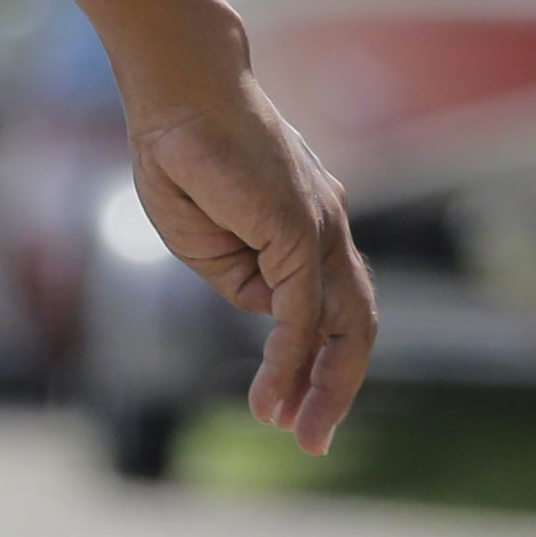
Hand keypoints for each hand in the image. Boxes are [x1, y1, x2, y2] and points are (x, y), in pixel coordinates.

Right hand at [122, 69, 374, 454]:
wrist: (179, 95)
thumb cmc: (182, 158)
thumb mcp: (206, 243)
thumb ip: (242, 279)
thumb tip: (268, 310)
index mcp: (306, 230)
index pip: (331, 311)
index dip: (317, 366)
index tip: (286, 413)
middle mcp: (326, 229)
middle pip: (356, 324)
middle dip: (336, 389)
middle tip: (311, 441)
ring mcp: (320, 227)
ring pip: (344, 324)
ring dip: (324, 386)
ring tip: (297, 432)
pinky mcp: (300, 228)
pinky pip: (302, 311)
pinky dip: (292, 359)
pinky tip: (272, 396)